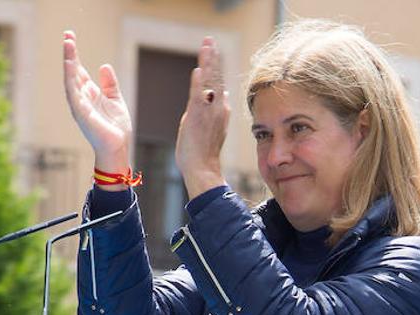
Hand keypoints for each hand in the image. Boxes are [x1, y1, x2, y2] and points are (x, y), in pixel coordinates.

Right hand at [62, 31, 132, 176]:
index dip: (75, 55)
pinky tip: (69, 65)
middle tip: (67, 35)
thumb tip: (104, 66)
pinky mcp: (81, 113)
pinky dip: (70, 78)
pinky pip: (73, 93)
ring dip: (68, 61)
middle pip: (73, 71)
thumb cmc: (115, 128)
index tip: (70, 38)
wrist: (118, 148)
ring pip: (70, 79)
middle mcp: (81, 98)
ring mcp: (79, 105)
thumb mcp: (115, 100)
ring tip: (67, 44)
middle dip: (70, 54)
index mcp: (90, 94)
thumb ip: (110, 84)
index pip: (80, 71)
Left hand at [175, 37, 229, 197]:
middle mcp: (218, 108)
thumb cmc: (204, 153)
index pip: (218, 83)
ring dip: (207, 62)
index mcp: (221, 110)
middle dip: (213, 57)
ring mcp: (209, 112)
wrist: (202, 169)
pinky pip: (198, 97)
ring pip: (209, 83)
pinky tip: (198, 69)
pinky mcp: (197, 118)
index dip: (215, 66)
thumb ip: (215, 109)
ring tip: (206, 45)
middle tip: (209, 40)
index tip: (211, 50)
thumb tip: (222, 94)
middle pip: (216, 77)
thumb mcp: (212, 126)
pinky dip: (198, 83)